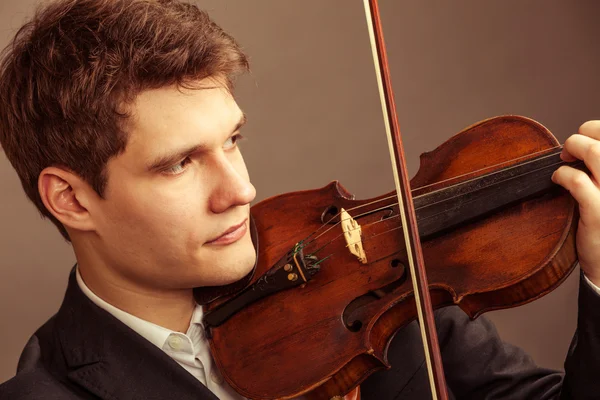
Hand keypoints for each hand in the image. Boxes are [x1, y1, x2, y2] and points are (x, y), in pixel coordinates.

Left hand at [552, 120, 599, 285]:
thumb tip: (583, 142)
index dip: (597, 129)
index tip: (585, 135)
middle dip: (583, 135)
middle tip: (570, 148)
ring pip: (596, 153)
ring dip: (574, 148)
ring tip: (564, 159)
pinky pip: (578, 180)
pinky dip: (562, 174)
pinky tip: (557, 179)